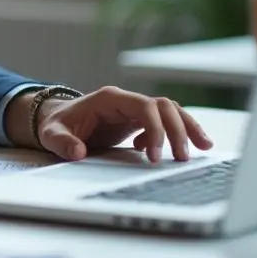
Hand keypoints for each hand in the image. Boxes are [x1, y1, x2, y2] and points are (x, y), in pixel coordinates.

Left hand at [35, 86, 212, 163]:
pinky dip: (177, 133)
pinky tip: (169, 154)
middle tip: (182, 158)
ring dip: (187, 127)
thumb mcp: (52, 135)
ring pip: (170, 111)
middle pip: (164, 107)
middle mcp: (126, 100)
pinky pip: (165, 121)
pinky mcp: (137, 119)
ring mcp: (134, 109)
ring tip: (204, 147)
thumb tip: (77, 153)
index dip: (155, 129)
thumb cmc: (57, 125)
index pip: (145, 107)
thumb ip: (63, 143)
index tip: (155, 157)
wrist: (58, 120)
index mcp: (110, 99)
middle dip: (178, 130)